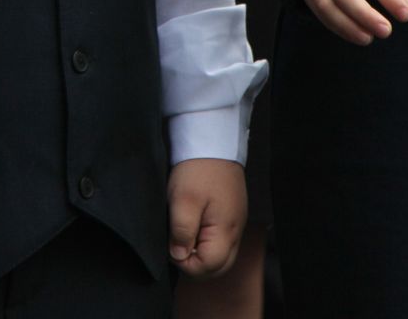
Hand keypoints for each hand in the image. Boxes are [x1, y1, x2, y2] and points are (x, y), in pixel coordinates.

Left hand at [166, 158, 246, 277]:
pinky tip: (192, 226)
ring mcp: (235, 224)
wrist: (212, 140)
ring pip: (220, 255)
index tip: (172, 244)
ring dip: (200, 253)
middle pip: (218, 267)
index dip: (185, 262)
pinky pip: (221, 241)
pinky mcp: (230, 215)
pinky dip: (206, 241)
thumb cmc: (197, 169)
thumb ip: (182, 232)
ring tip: (183, 234)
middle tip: (176, 244)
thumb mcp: (183, 200)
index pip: (209, 267)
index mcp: (226, 230)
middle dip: (194, 263)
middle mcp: (235, 232)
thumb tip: (179, 256)